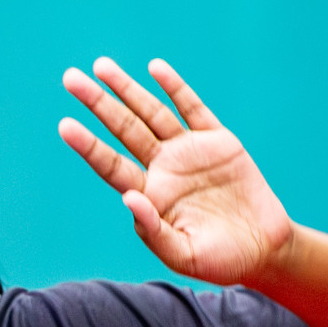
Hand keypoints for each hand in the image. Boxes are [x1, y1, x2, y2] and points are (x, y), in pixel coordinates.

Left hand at [60, 58, 294, 287]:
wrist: (262, 249)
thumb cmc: (217, 260)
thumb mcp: (181, 254)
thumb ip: (153, 230)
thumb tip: (128, 198)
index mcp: (148, 194)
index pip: (109, 164)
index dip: (88, 145)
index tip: (65, 125)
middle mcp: (162, 168)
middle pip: (123, 129)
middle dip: (98, 103)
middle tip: (70, 78)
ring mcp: (188, 151)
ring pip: (151, 113)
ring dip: (127, 89)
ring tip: (100, 66)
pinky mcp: (218, 141)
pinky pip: (192, 108)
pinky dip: (175, 88)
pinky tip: (155, 68)